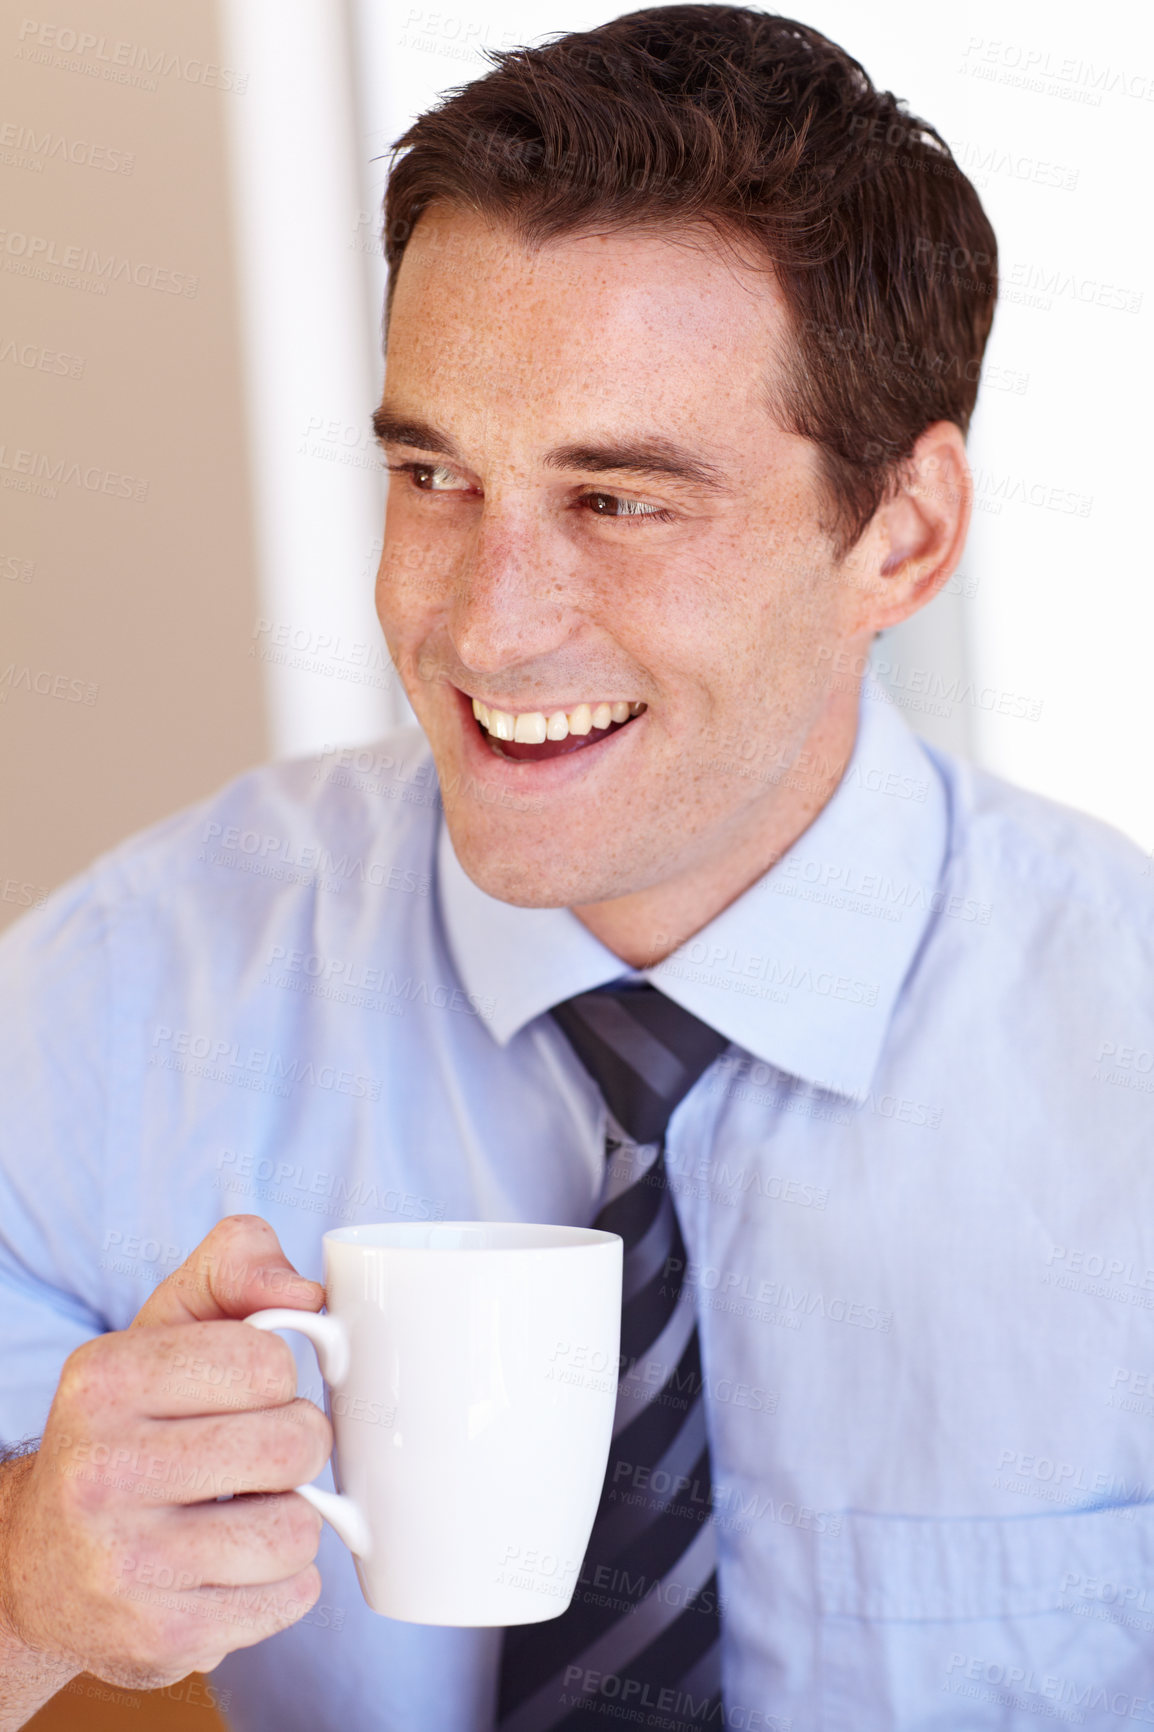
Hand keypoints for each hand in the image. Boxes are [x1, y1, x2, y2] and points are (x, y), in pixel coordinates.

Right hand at [0, 1215, 330, 1699]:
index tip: (247, 1392)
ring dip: (292, 1518)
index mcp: (103, 1380)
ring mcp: (124, 1564)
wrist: (43, 1560)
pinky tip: (234, 1567)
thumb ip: (237, 1266)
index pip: (266, 1361)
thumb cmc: (131, 1425)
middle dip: (296, 1445)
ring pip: (296, 1529)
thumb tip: (307, 1292)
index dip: (276, 1376)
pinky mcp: (158, 1639)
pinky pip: (290, 1597)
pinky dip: (281, 1582)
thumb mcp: (167, 1324)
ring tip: (246, 1510)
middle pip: (291, 1444)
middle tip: (260, 1454)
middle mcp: (99, 1472)